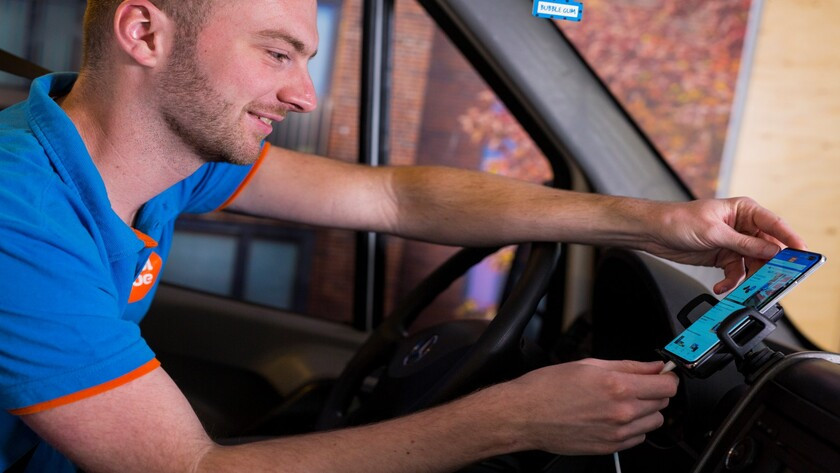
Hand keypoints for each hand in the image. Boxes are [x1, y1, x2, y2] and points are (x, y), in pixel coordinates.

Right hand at [499, 359, 678, 454]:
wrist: (525, 415)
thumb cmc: (548, 388)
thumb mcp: (589, 365)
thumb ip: (628, 366)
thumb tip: (653, 367)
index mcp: (617, 386)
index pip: (666, 385)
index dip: (667, 377)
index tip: (662, 374)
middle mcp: (621, 412)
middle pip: (663, 403)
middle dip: (654, 391)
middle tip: (635, 384)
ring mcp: (617, 433)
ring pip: (654, 422)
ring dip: (646, 411)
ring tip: (622, 401)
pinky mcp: (610, 448)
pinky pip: (638, 438)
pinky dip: (633, 427)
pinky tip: (614, 416)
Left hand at [640, 197, 806, 293]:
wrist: (654, 232)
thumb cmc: (679, 220)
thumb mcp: (714, 232)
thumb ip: (744, 243)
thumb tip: (772, 251)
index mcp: (743, 210)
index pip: (774, 224)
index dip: (790, 239)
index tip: (802, 253)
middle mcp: (742, 226)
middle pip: (767, 247)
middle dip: (770, 264)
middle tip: (775, 278)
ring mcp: (733, 243)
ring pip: (753, 264)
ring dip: (749, 277)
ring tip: (743, 287)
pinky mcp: (723, 257)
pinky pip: (736, 273)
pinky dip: (731, 282)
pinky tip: (722, 287)